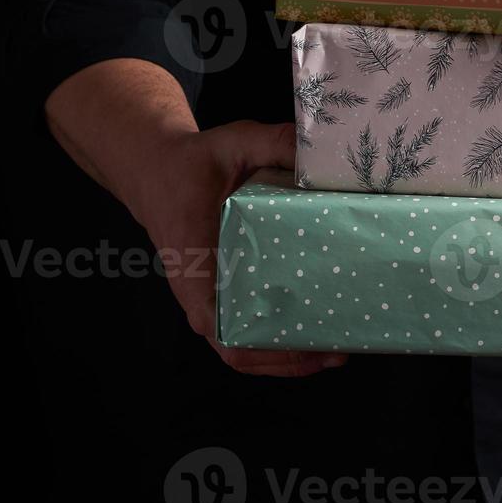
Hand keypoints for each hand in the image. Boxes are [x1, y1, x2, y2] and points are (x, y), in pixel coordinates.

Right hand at [128, 120, 347, 377]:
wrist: (159, 169)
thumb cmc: (192, 164)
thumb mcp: (234, 142)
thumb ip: (276, 142)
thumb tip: (324, 150)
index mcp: (197, 271)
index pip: (225, 332)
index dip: (266, 351)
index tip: (309, 349)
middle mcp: (202, 296)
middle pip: (245, 351)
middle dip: (292, 360)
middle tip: (342, 350)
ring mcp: (215, 298)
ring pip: (251, 346)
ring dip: (291, 356)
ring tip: (340, 349)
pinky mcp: (229, 291)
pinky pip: (253, 328)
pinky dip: (283, 338)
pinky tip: (320, 331)